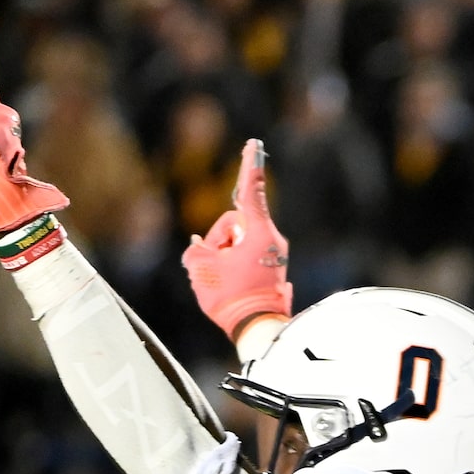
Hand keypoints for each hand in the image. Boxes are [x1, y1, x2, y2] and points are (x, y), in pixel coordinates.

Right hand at [183, 140, 293, 339]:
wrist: (257, 329)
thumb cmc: (231, 297)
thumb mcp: (202, 267)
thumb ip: (200, 248)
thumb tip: (205, 246)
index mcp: (260, 232)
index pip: (250, 192)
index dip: (248, 166)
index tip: (253, 144)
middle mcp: (272, 239)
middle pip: (234, 222)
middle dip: (219, 238)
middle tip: (218, 264)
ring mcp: (273, 254)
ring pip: (237, 240)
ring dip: (224, 254)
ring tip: (227, 280)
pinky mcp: (271, 267)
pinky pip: (243, 255)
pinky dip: (230, 264)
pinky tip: (230, 283)